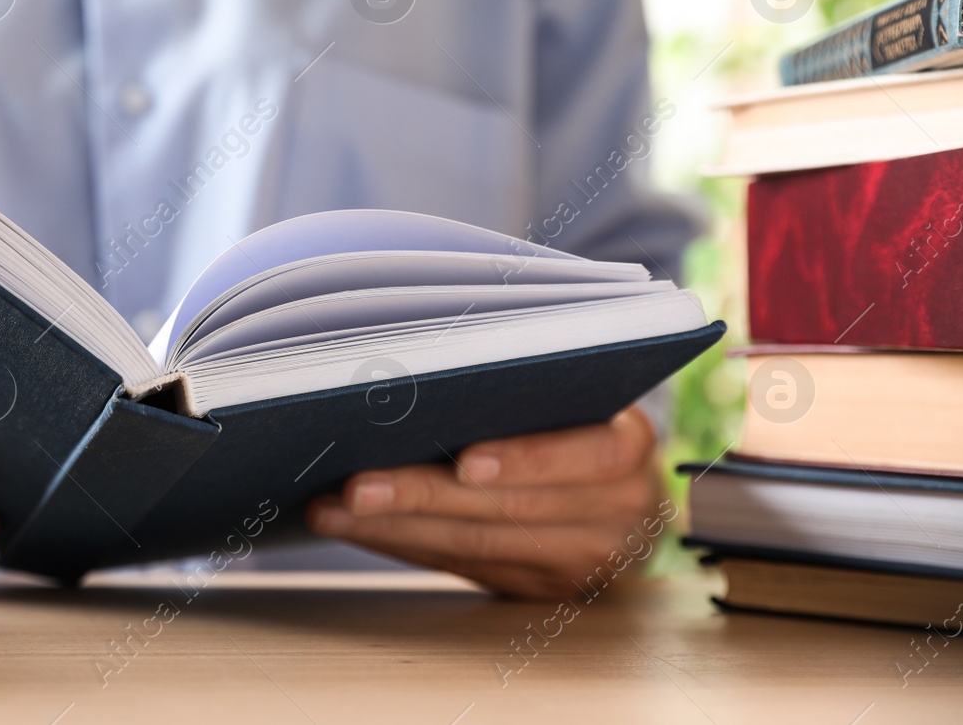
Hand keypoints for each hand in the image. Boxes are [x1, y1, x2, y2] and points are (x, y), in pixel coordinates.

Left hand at [305, 406, 664, 597]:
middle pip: (509, 510)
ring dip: (395, 529)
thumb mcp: (582, 398)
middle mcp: (615, 513)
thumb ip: (530, 389)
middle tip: (357, 487)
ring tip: (333, 511)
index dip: (526, 461)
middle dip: (423, 497)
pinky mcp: (538, 588)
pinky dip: (402, 544)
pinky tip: (354, 528)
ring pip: (475, 545)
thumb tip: (424, 373)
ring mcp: (578, 561)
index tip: (466, 463)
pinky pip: (461, 564)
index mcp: (629, 449)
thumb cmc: (585, 421)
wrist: (629, 499)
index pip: (588, 457)